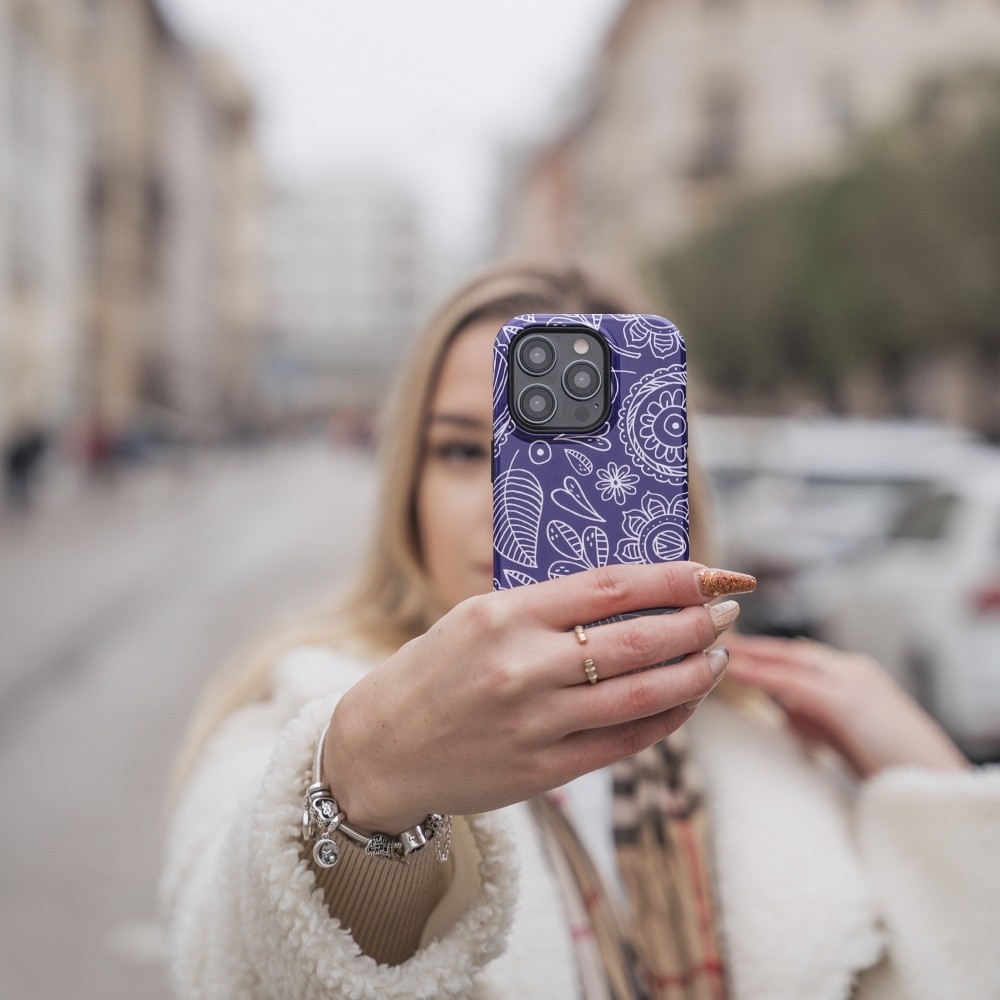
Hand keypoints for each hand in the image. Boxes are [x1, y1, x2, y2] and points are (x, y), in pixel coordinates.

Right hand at [325, 563, 753, 831]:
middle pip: (639, 641)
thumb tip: (629, 594)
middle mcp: (522, 668)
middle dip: (698, 624)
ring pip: (643, 695)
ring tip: (718, 655)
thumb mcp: (475, 618)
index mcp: (503, 616)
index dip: (672, 578)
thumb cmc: (431, 672)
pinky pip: (625, 743)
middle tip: (726, 612)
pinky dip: (666, 719)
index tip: (709, 573)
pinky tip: (685, 700)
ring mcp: (535, 724)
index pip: (610, 587)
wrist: (378, 750)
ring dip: (694, 673)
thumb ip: (545, 607)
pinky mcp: (543, 771)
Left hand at [725, 634, 968, 777]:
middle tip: (712, 637)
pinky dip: (759, 674)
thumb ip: (819, 720)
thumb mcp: (849, 737)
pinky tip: (734, 672)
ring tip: (713, 650)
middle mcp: (853, 670)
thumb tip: (786, 711)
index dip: (766, 652)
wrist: (935, 790)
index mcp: (856, 676)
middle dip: (751, 646)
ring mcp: (851, 681)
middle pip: (790, 652)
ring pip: (786, 661)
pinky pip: (790, 682)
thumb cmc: (894, 769)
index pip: (800, 657)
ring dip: (748, 656)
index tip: (735, 648)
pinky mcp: (846, 701)